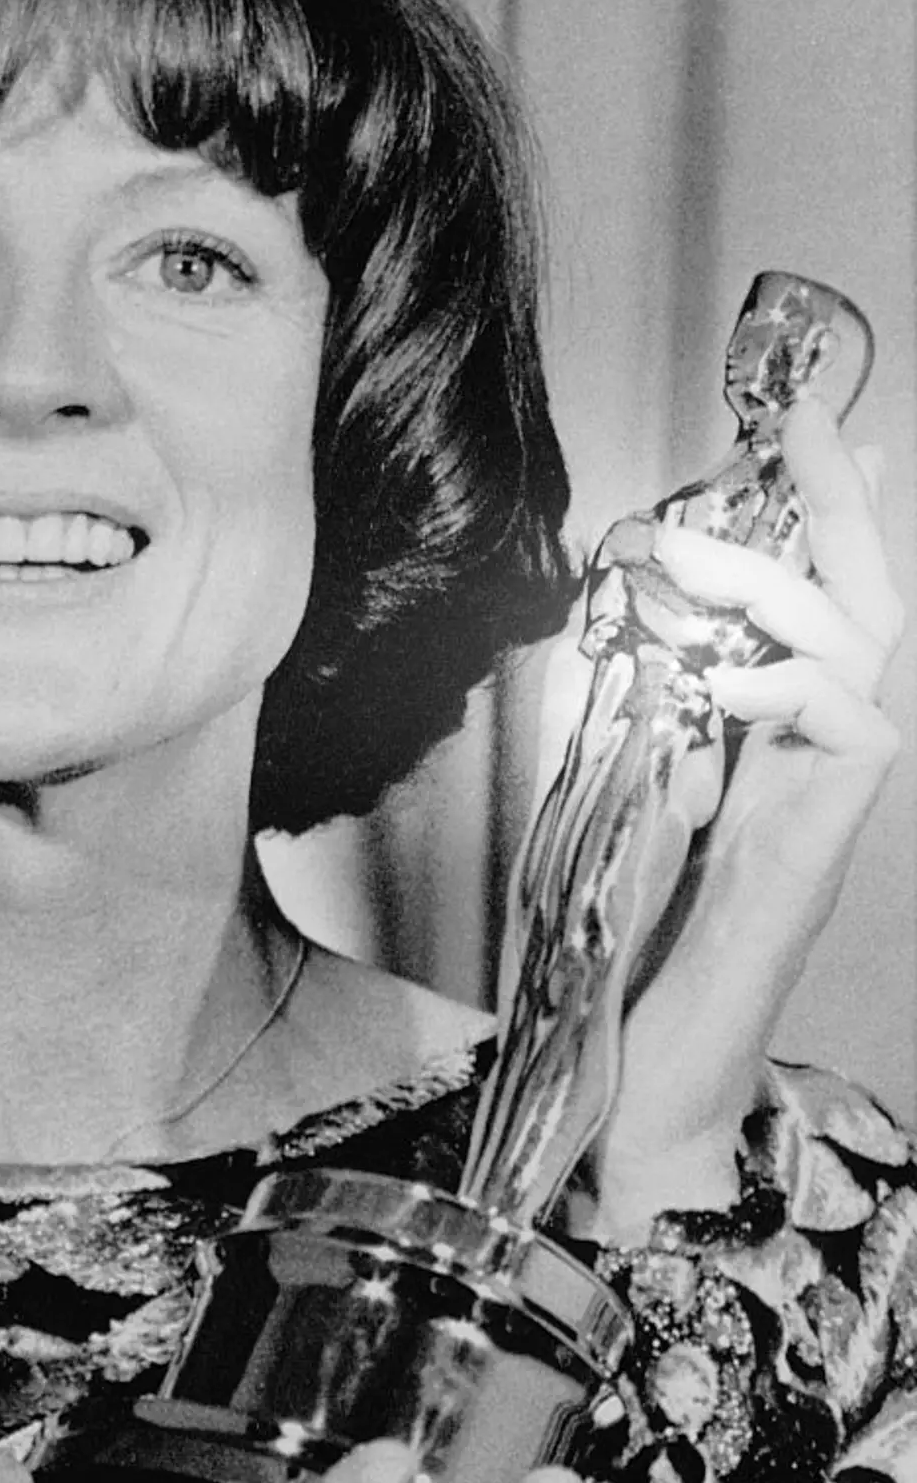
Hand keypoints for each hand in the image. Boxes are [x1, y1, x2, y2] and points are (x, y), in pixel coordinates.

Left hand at [597, 397, 902, 1237]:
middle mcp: (818, 753)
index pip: (813, 599)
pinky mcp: (827, 839)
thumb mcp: (619, 788)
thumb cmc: (624, 936)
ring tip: (678, 552)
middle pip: (863, 601)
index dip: (820, 510)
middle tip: (796, 419)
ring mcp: (830, 794)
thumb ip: (642, 707)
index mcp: (769, 734)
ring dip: (768, 581)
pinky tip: (717, 680)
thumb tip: (631, 612)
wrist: (647, 1063)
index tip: (798, 420)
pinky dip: (784, 685)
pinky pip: (850, 724)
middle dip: (837, 501)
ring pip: (854, 646)